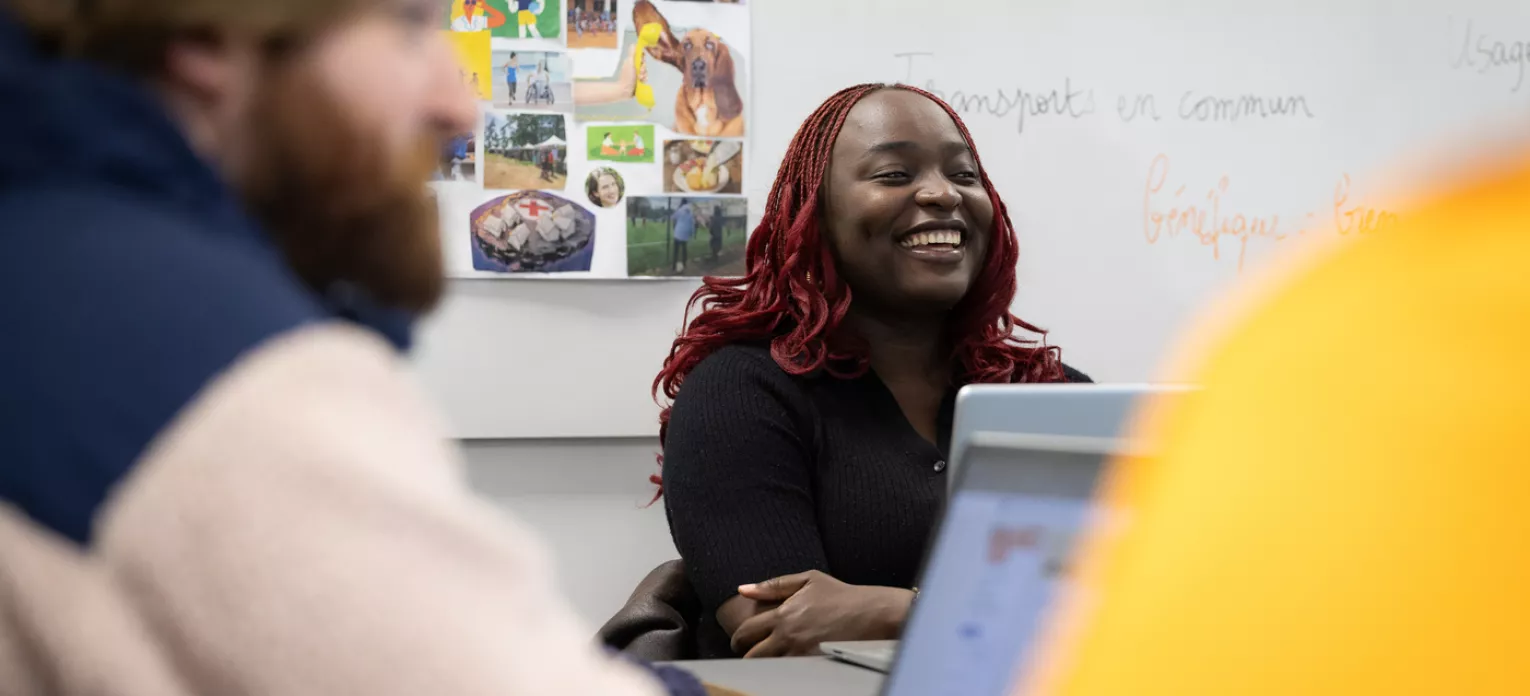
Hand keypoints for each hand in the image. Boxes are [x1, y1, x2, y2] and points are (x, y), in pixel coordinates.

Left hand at [617, 52, 642, 94]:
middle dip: (643, 69)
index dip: (642, 60)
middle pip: (644, 65)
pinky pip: (645, 78)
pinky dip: (644, 80)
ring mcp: (636, 75)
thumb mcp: (629, 62)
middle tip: (639, 73)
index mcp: (632, 62)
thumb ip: (632, 53)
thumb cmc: (627, 76)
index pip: (641, 57)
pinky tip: (641, 82)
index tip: (641, 62)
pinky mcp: (638, 81)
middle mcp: (634, 67)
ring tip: (639, 79)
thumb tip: (634, 44)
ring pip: (645, 72)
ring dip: (644, 75)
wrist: (625, 90)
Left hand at [729, 571, 912, 657]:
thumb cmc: (842, 596)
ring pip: (769, 668)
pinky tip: (788, 664)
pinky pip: (788, 673)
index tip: (740, 642)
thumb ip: (773, 585)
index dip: (738, 640)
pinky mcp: (814, 665)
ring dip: (766, 665)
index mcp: (782, 614)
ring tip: (769, 660)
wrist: (872, 614)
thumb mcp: (808, 580)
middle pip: (752, 656)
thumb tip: (743, 589)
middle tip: (751, 655)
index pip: (745, 633)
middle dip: (747, 656)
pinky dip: (784, 670)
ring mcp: (800, 654)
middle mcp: (787, 636)